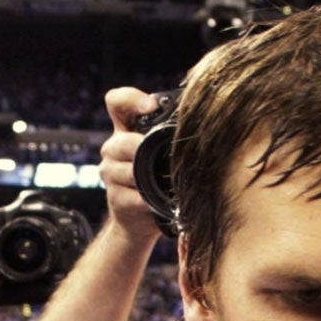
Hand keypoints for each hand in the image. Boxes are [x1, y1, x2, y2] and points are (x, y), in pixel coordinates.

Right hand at [97, 86, 168, 243]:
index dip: (130, 99)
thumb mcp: (163, 151)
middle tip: (158, 155)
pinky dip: (148, 200)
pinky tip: (156, 202)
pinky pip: (134, 196)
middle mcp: (114, 148)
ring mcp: (111, 173)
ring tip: (160, 183)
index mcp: (127, 129)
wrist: (140, 221)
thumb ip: (171, 133)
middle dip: (140, 148)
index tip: (151, 107)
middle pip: (120, 141)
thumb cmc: (158, 179)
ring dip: (145, 178)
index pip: (117, 101)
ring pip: (126, 170)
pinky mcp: (116, 199)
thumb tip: (208, 118)